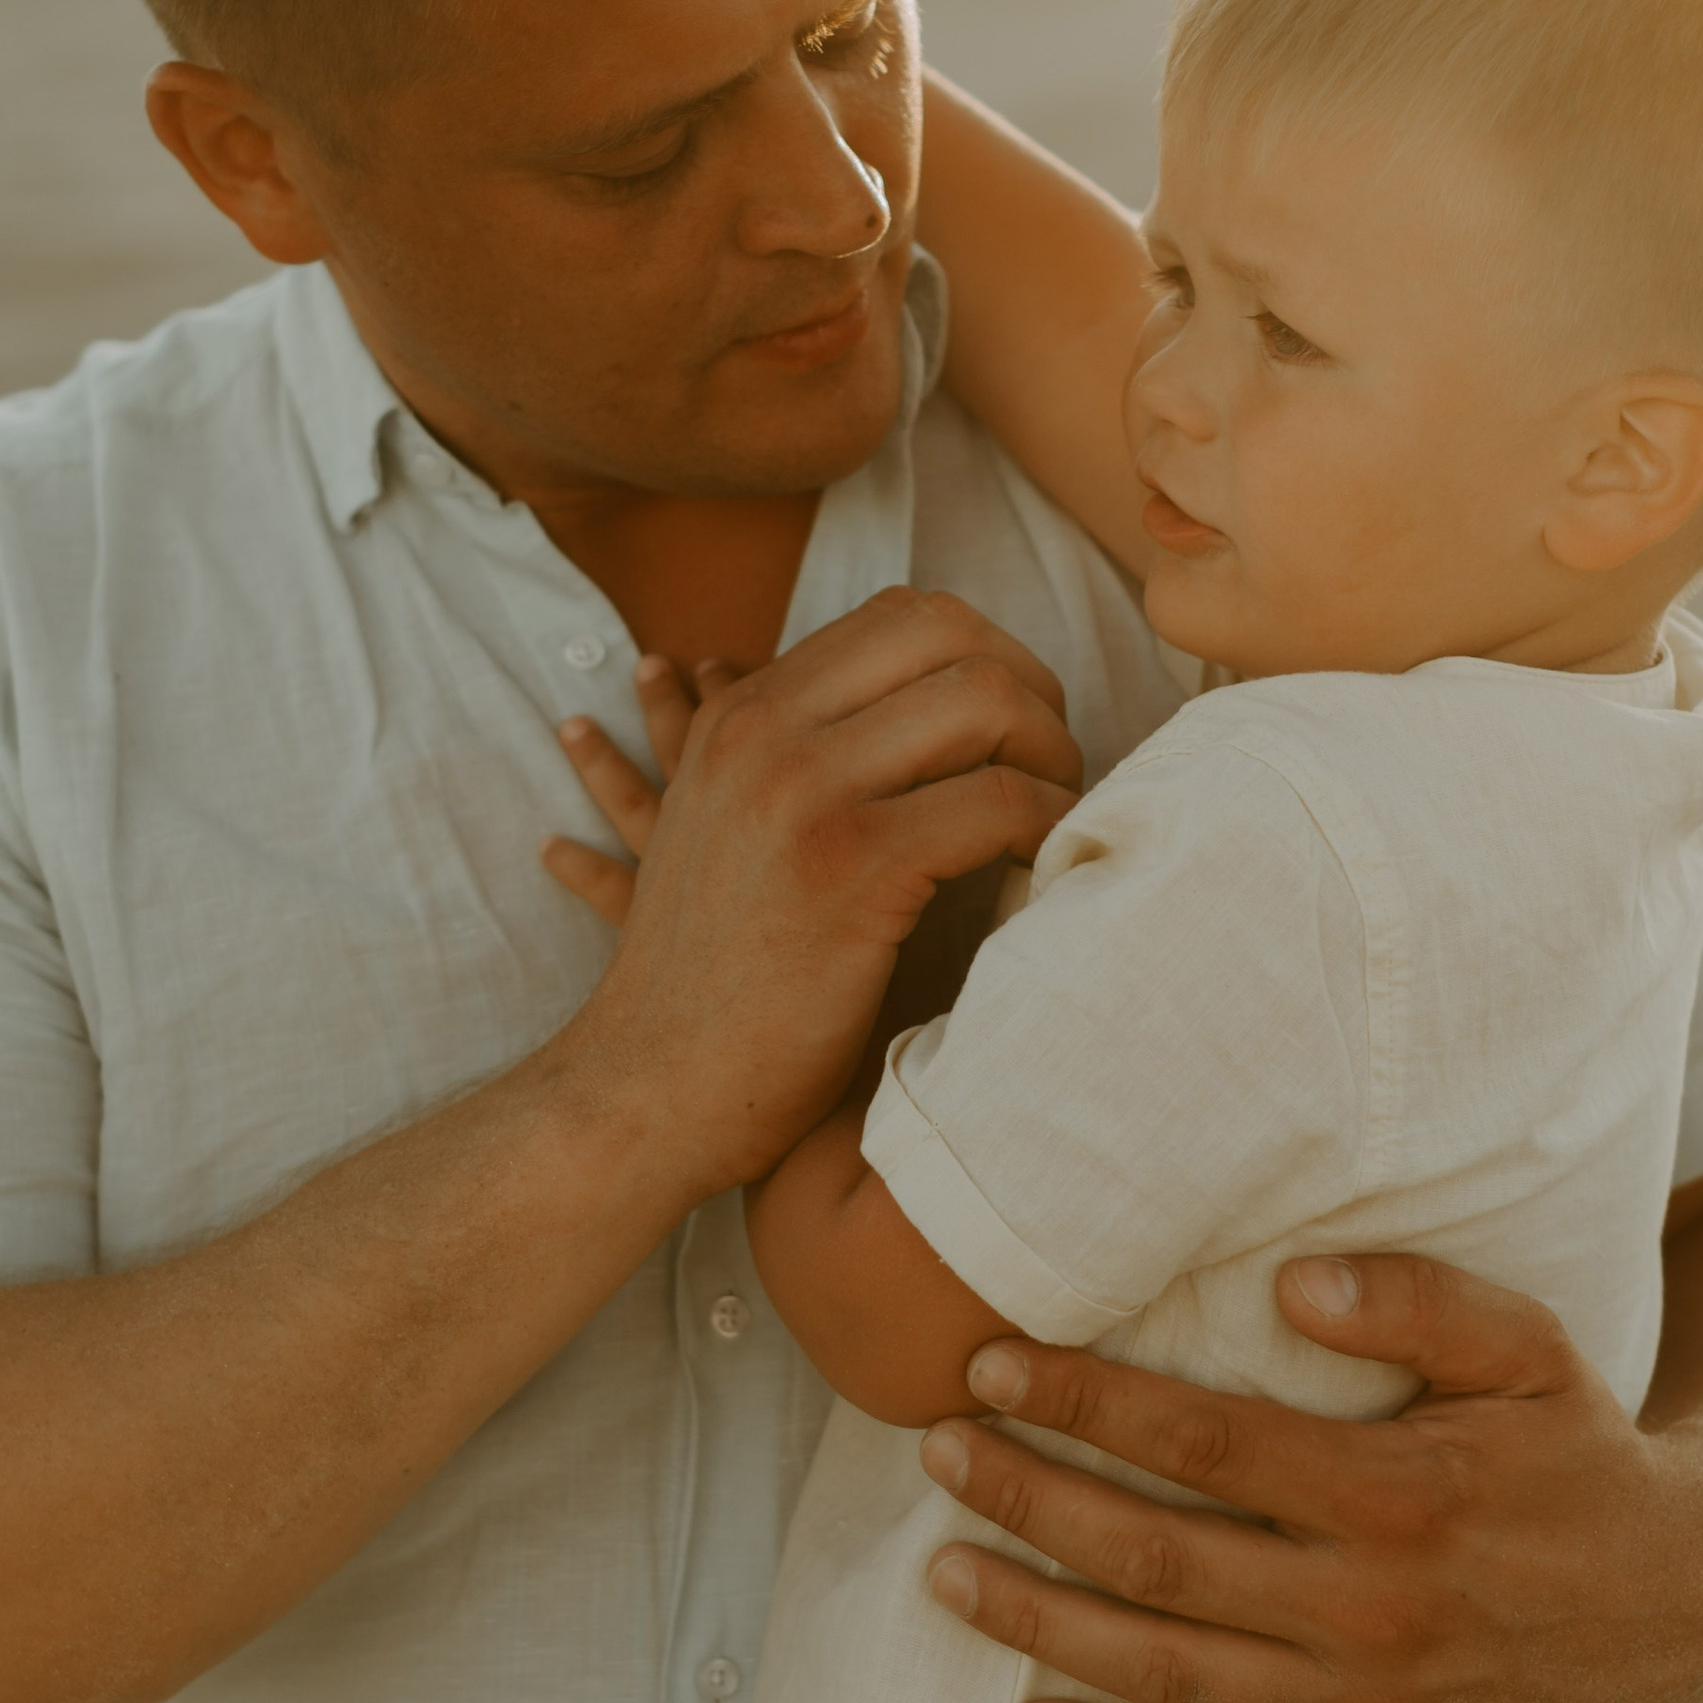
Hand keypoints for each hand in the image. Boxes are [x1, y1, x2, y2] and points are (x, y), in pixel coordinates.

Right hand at [545, 590, 1085, 1194]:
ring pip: (984, 704)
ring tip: (1054, 816)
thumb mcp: (730, 836)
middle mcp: (767, 733)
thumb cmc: (718, 983)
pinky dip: (1043, 825)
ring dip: (1050, 755)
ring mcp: (805, 793)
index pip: (903, 614)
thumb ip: (804, 765)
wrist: (647, 1089)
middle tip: (1054, 764)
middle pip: (953, 635)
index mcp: (744, 717)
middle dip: (1030, 690)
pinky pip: (996, 802)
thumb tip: (927, 724)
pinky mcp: (851, 868)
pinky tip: (1040, 867)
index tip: (1015, 728)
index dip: (987, 655)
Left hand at [918, 1254, 1702, 1702]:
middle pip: (1160, 1556)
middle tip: (936, 1450)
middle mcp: (1371, 1610)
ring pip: (1168, 1670)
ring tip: (943, 1575)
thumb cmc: (1577, 1450)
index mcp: (1402, 1495)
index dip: (1090, 1402)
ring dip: (1042, 1625)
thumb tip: (1288, 1279)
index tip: (993, 1363)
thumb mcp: (1531, 1349)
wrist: (1672, 1605)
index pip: (1207, 1443)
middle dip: (1033, 1499)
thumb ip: (1418, 1303)